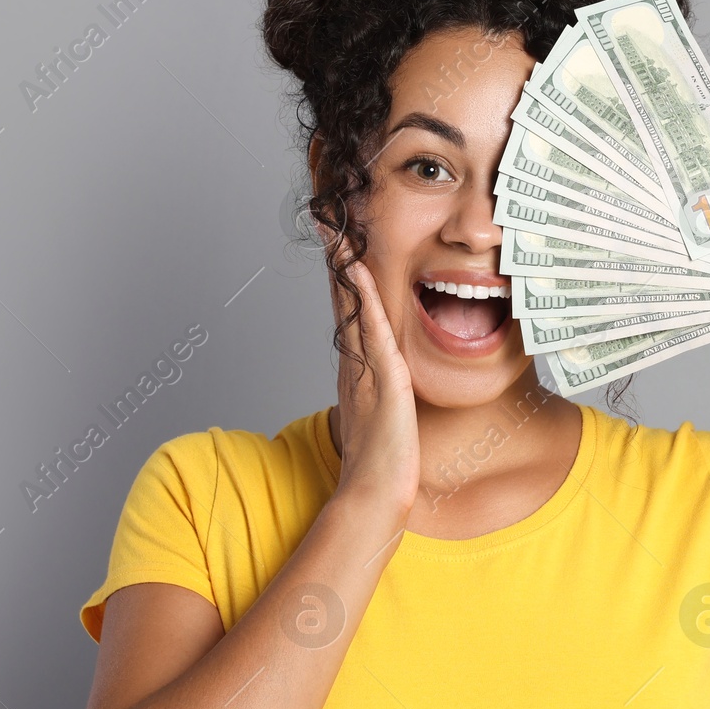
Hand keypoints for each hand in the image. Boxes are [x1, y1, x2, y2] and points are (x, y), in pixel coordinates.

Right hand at [325, 236, 418, 519]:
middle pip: (341, 299)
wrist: (375, 489)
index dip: (340, 273)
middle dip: (334, 257)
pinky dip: (365, 298)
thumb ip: (379, 390)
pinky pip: (373, 329)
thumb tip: (385, 379)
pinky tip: (359, 272)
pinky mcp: (383, 377)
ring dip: (343, 266)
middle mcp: (354, 361)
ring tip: (335, 230)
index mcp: (356, 366)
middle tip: (324, 218)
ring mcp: (364, 367)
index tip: (335, 240)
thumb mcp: (380, 414)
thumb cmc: (381, 459)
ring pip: (351, 306)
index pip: (347, 309)